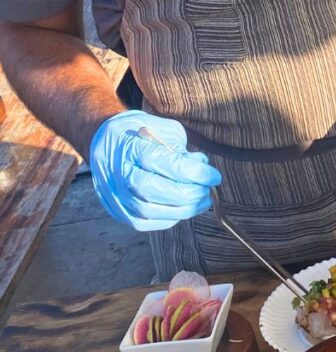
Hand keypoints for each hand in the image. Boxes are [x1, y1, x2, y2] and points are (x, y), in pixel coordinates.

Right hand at [90, 111, 220, 230]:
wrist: (105, 142)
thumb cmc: (138, 133)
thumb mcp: (162, 129)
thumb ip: (181, 149)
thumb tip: (201, 169)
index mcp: (129, 147)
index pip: (164, 163)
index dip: (194, 173)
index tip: (214, 176)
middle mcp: (118, 173)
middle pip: (153, 190)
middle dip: (188, 194)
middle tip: (208, 190)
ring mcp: (114, 194)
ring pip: (149, 211)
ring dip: (182, 210)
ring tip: (201, 200)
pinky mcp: (117, 211)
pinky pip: (144, 222)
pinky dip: (169, 218)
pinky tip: (183, 208)